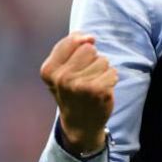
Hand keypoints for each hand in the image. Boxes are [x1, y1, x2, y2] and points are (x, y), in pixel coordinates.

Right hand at [40, 32, 117, 155]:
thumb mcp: (61, 68)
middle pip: (89, 49)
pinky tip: (101, 92)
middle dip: (91, 61)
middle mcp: (61, 78)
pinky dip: (110, 80)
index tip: (74, 67)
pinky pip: (112, 71)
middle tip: (85, 79)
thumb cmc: (72, 90)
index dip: (78, 50)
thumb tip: (89, 37)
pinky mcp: (98, 91)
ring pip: (103, 60)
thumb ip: (71, 45)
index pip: (72, 40)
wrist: (80, 124)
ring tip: (92, 86)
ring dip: (102, 71)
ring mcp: (79, 85)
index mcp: (48, 70)